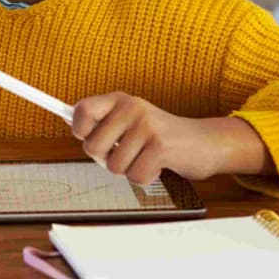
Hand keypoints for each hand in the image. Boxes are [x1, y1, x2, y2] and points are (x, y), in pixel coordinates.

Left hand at [70, 91, 273, 185]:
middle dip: (106, 160)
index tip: (88, 139)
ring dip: (129, 171)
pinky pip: (135, 176)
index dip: (79, 130)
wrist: (203, 142)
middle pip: (93, 147)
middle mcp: (132, 108)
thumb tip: (74, 127)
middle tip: (124, 156)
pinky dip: (145, 178)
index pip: (82, 110)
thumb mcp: (131, 121)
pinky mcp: (161, 146)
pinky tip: (158, 165)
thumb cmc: (160, 137)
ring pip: (114, 166)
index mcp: (120, 100)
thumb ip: (105, 124)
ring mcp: (146, 126)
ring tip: (145, 158)